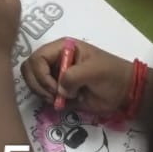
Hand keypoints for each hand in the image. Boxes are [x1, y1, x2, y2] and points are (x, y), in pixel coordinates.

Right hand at [20, 38, 136, 115]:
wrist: (124, 91)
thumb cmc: (111, 74)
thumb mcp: (94, 70)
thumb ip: (73, 76)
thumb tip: (60, 91)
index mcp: (62, 48)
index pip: (37, 57)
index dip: (41, 74)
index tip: (55, 88)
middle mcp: (55, 60)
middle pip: (29, 69)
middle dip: (38, 84)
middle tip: (53, 95)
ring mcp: (55, 75)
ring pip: (32, 82)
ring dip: (41, 93)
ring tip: (58, 99)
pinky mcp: (58, 90)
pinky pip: (43, 95)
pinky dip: (47, 100)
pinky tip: (61, 103)